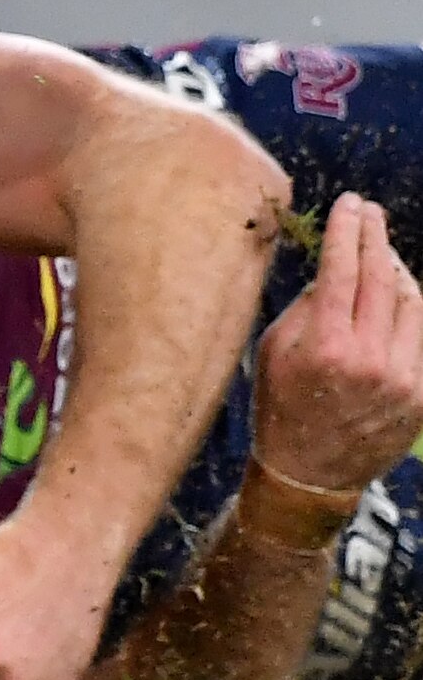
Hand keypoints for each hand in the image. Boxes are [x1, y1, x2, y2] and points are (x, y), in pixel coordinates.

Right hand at [251, 192, 422, 497]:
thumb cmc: (280, 409)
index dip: (348, 232)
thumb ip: (306, 308)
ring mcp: (401, 376)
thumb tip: (334, 271)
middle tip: (370, 212)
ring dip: (396, 270)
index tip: (349, 205)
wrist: (309, 474)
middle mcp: (368, 359)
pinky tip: (396, 293)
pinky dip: (409, 306)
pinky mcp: (420, 392)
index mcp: (324, 348)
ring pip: (411, 301)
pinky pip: (421, 332)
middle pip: (381, 279)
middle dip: (376, 238)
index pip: (343, 272)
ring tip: (382, 253)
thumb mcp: (272, 354)